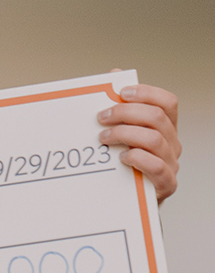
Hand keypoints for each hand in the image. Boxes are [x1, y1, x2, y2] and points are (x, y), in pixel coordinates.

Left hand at [98, 81, 179, 201]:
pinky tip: (120, 158)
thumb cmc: (124, 161)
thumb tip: (114, 74)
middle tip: (100, 117)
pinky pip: (155, 166)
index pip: (167, 102)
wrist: (127, 198)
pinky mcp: (165, 183)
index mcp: (165, 126)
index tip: (121, 92)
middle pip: (156, 117)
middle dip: (124, 112)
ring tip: (103, 138)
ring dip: (124, 134)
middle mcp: (172, 142)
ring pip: (153, 139)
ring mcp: (171, 163)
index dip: (146, 93)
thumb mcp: (122, 132)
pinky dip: (136, 158)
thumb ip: (120, 105)